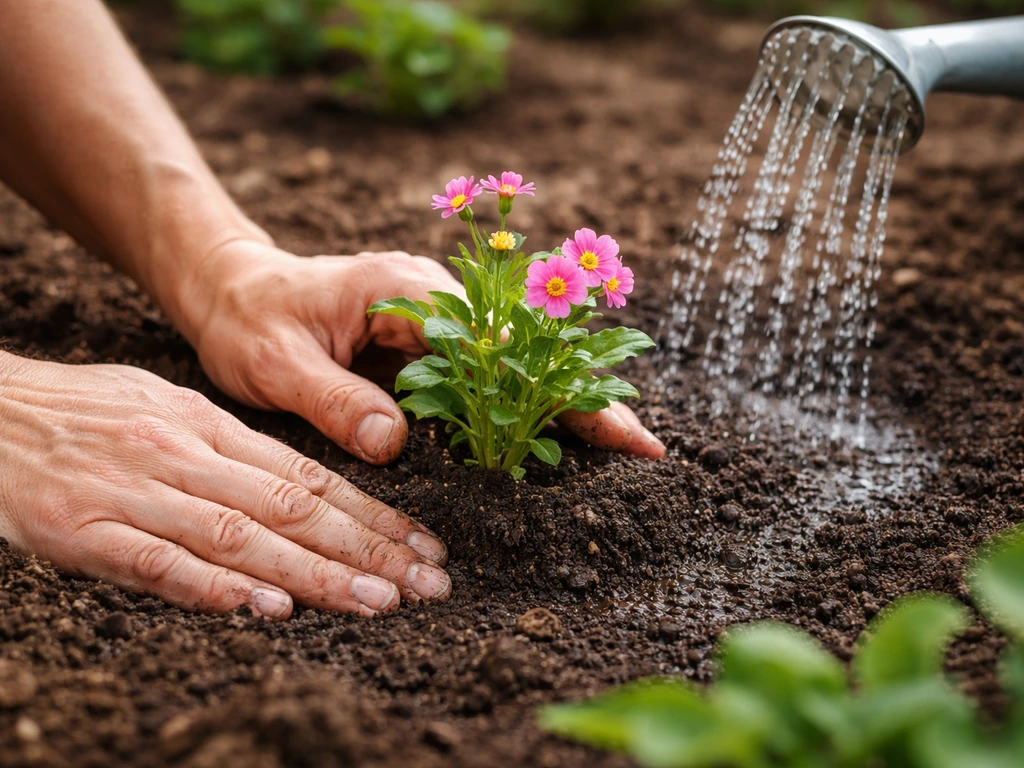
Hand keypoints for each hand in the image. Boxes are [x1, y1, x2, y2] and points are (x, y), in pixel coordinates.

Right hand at [0, 354, 451, 617]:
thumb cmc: (89, 412)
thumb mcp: (170, 411)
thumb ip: (235, 451)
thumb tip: (307, 491)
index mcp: (209, 426)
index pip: (310, 477)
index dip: (374, 515)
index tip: (424, 547)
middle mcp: (184, 457)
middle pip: (291, 508)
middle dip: (367, 549)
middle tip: (425, 584)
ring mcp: (137, 495)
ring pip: (240, 536)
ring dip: (313, 573)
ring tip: (374, 600)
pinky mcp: (86, 532)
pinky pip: (159, 564)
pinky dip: (216, 587)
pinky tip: (267, 609)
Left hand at [184, 239, 665, 463]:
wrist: (234, 290)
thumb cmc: (250, 318)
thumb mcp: (275, 362)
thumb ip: (333, 400)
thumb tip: (395, 445)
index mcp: (409, 293)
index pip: (502, 345)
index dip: (558, 387)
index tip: (612, 425)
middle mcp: (437, 301)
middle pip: (527, 353)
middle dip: (585, 397)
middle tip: (643, 449)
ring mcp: (438, 321)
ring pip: (516, 365)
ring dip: (564, 403)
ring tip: (620, 448)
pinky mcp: (429, 344)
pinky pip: (486, 377)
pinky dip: (524, 406)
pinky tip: (554, 439)